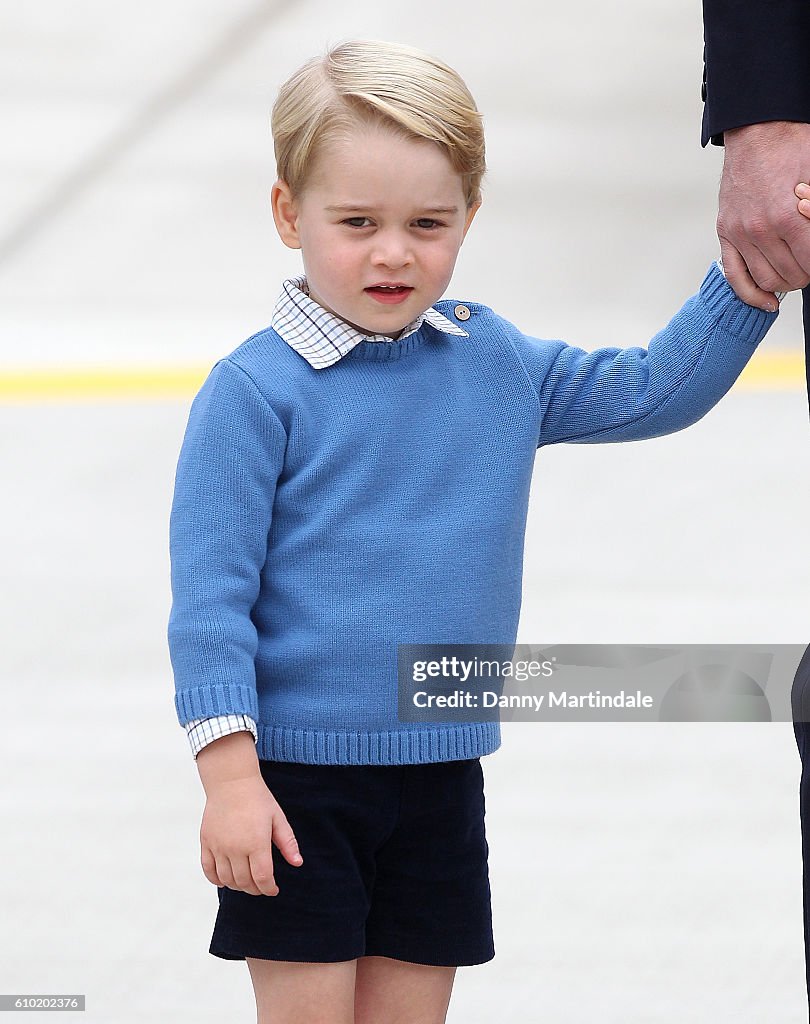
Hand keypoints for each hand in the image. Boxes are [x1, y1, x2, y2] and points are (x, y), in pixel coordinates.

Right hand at [200, 774, 303, 895]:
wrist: (231, 782)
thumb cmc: (257, 799)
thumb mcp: (277, 818)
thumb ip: (287, 843)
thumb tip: (297, 863)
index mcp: (256, 842)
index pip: (262, 877)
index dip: (269, 888)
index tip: (273, 890)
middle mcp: (236, 848)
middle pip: (244, 882)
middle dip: (255, 889)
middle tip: (261, 886)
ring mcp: (218, 846)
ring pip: (227, 879)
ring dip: (238, 886)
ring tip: (246, 882)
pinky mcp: (206, 842)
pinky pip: (208, 870)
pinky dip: (217, 879)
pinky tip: (225, 879)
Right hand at [717, 121, 809, 309]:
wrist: (758, 129)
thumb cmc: (793, 146)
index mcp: (787, 217)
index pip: (809, 263)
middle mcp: (760, 231)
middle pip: (791, 276)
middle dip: (806, 273)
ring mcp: (740, 234)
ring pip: (766, 280)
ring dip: (784, 282)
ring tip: (794, 271)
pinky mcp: (726, 233)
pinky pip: (734, 276)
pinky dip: (751, 294)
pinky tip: (766, 301)